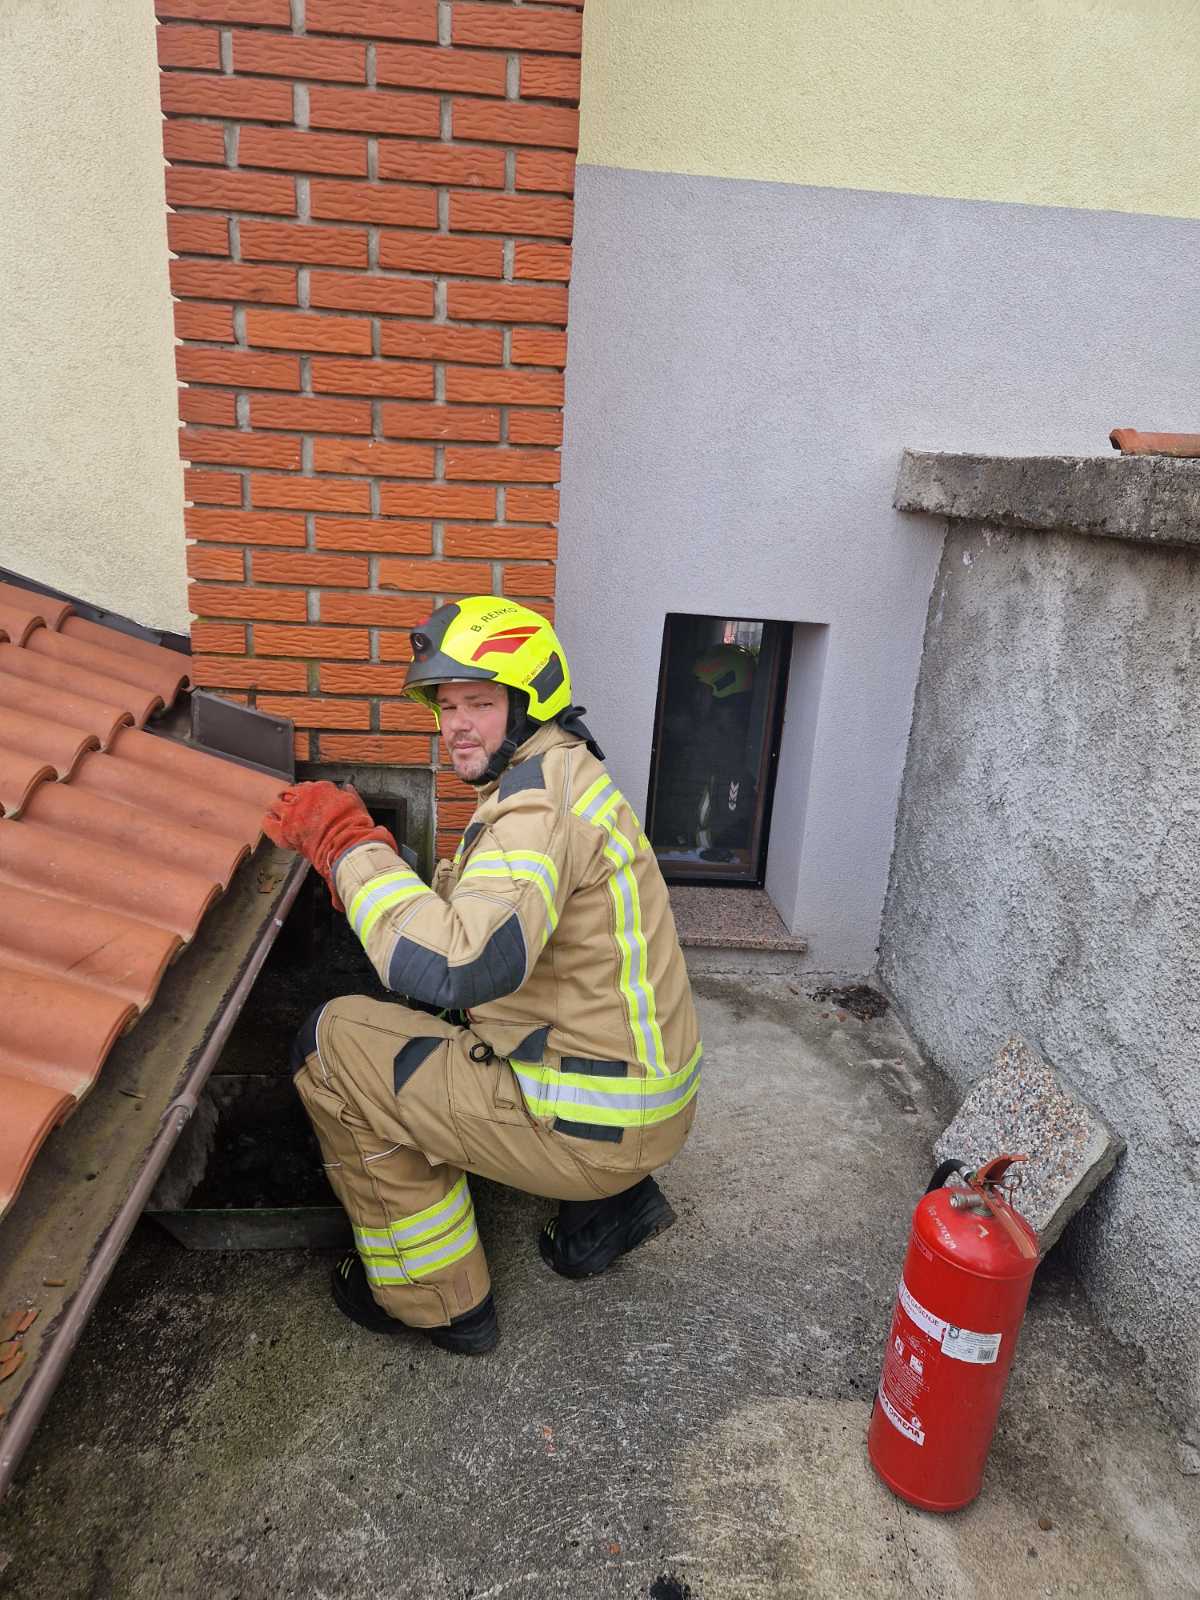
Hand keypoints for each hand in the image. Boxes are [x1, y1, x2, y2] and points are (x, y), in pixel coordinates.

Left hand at [263, 782, 396, 909]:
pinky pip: (268, 822)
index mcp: (321, 789)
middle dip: (290, 799)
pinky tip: (270, 821)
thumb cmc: (354, 827)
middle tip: (292, 806)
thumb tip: (347, 788)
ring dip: (279, 809)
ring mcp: (291, 813)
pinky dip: (269, 822)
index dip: (307, 795)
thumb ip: (349, 794)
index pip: (308, 786)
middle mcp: (303, 797)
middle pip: (289, 793)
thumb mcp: (356, 804)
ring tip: (280, 814)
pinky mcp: (284, 830)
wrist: (346, 845)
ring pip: (277, 805)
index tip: (308, 800)